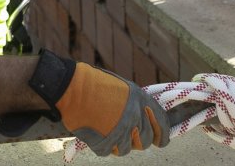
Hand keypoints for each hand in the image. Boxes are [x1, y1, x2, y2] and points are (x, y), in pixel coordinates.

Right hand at [15, 50, 168, 156]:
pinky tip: (95, 130)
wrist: (72, 88)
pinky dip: (102, 144)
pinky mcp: (105, 144)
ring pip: (126, 149)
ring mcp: (120, 133)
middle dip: (136, 139)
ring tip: (104, 127)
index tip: (159, 140)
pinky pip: (108, 151)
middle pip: (144, 142)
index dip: (162, 136)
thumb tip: (145, 118)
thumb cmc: (93, 83)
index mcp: (142, 100)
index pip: (162, 126)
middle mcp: (135, 118)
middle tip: (124, 132)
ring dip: (117, 142)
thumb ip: (136, 104)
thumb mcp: (122, 87)